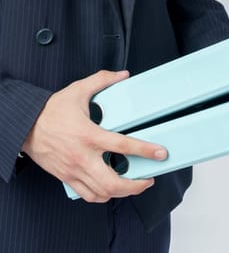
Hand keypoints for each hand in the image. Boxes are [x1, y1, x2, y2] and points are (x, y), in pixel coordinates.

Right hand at [21, 70, 167, 202]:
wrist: (24, 126)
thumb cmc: (50, 111)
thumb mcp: (77, 90)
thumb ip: (101, 80)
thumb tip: (122, 74)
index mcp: (89, 135)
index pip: (123, 146)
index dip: (146, 150)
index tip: (161, 153)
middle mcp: (83, 157)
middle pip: (114, 182)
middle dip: (136, 185)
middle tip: (149, 179)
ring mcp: (74, 170)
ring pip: (102, 192)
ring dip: (123, 193)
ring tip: (135, 186)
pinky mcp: (67, 177)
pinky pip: (88, 195)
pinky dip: (103, 196)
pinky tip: (112, 190)